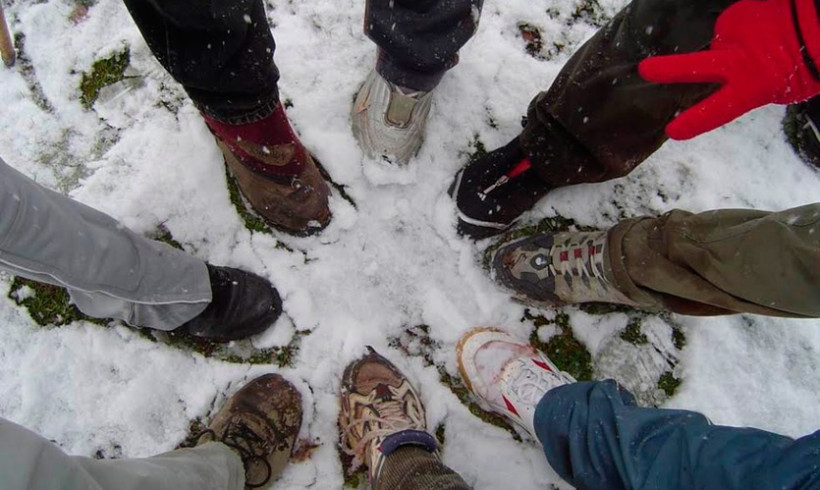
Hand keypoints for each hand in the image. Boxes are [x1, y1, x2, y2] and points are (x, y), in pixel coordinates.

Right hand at [638, 0, 819, 139]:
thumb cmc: (812, 61)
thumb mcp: (784, 87)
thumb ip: (752, 86)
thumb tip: (732, 82)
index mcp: (752, 85)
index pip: (716, 110)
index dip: (693, 122)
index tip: (673, 131)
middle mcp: (738, 58)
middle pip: (694, 67)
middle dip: (668, 70)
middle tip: (645, 70)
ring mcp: (737, 30)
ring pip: (720, 42)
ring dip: (730, 44)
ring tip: (757, 42)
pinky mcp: (741, 9)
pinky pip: (733, 22)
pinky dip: (742, 26)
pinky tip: (761, 26)